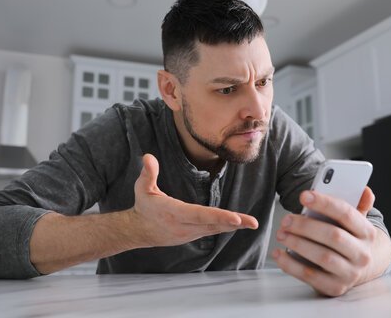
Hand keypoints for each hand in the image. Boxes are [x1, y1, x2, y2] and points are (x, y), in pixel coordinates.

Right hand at [128, 154, 258, 247]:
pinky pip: (212, 230)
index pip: (197, 215)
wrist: (139, 230)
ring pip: (215, 229)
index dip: (217, 216)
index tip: (234, 218)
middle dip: (233, 223)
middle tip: (252, 222)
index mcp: (172, 212)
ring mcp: (189, 233)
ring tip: (252, 222)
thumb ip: (148, 173)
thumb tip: (148, 157)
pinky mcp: (193, 234)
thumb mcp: (141, 188)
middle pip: (211, 224)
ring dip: (235, 225)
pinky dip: (226, 227)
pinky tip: (241, 223)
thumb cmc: (143, 206)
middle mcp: (183, 225)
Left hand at [272, 187, 380, 296]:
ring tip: (281, 233)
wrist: (357, 271)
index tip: (303, 196)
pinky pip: (310, 276)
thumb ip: (356, 204)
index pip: (346, 213)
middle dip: (306, 226)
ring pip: (323, 256)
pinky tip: (279, 254)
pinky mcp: (335, 287)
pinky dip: (291, 265)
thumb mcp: (355, 222)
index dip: (324, 203)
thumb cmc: (348, 240)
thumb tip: (364, 190)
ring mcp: (350, 273)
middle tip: (286, 219)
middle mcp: (362, 254)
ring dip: (298, 243)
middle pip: (333, 236)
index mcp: (367, 233)